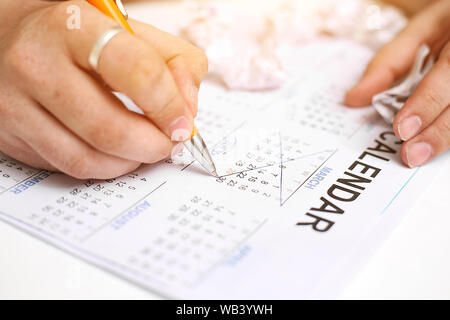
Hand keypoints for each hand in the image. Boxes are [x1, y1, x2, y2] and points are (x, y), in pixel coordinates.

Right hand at [0, 0, 207, 178]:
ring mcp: (16, 104)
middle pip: (111, 129)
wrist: (7, 36)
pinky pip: (67, 167)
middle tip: (167, 143)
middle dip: (153, 146)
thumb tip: (186, 110)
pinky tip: (112, 152)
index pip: (138, 72)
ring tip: (142, 148)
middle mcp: (36, 65)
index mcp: (74, 27)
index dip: (169, 106)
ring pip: (87, 159)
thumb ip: (175, 60)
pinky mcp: (10, 135)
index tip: (181, 122)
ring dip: (129, 163)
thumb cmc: (77, 36)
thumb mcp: (128, 29)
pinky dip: (102, 168)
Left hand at [345, 0, 449, 167]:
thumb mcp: (421, 31)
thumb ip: (390, 63)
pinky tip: (435, 144)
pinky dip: (448, 131)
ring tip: (421, 155)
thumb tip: (353, 98)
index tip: (402, 128)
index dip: (426, 103)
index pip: (448, 73)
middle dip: (438, 131)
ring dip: (445, 137)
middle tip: (411, 154)